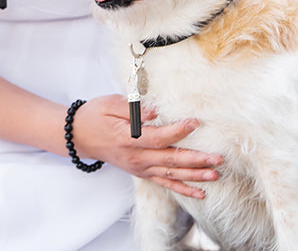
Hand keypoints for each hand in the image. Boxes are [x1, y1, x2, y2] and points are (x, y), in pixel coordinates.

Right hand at [72, 95, 222, 198]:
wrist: (79, 136)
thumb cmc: (95, 115)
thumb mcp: (110, 104)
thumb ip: (134, 109)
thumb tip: (156, 111)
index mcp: (128, 138)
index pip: (158, 137)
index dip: (178, 131)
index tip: (195, 122)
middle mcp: (136, 157)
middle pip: (170, 160)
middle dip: (196, 159)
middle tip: (218, 158)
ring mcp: (139, 167)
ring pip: (171, 174)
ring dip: (194, 176)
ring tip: (215, 174)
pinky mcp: (141, 172)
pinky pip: (164, 183)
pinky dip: (182, 188)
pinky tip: (200, 192)